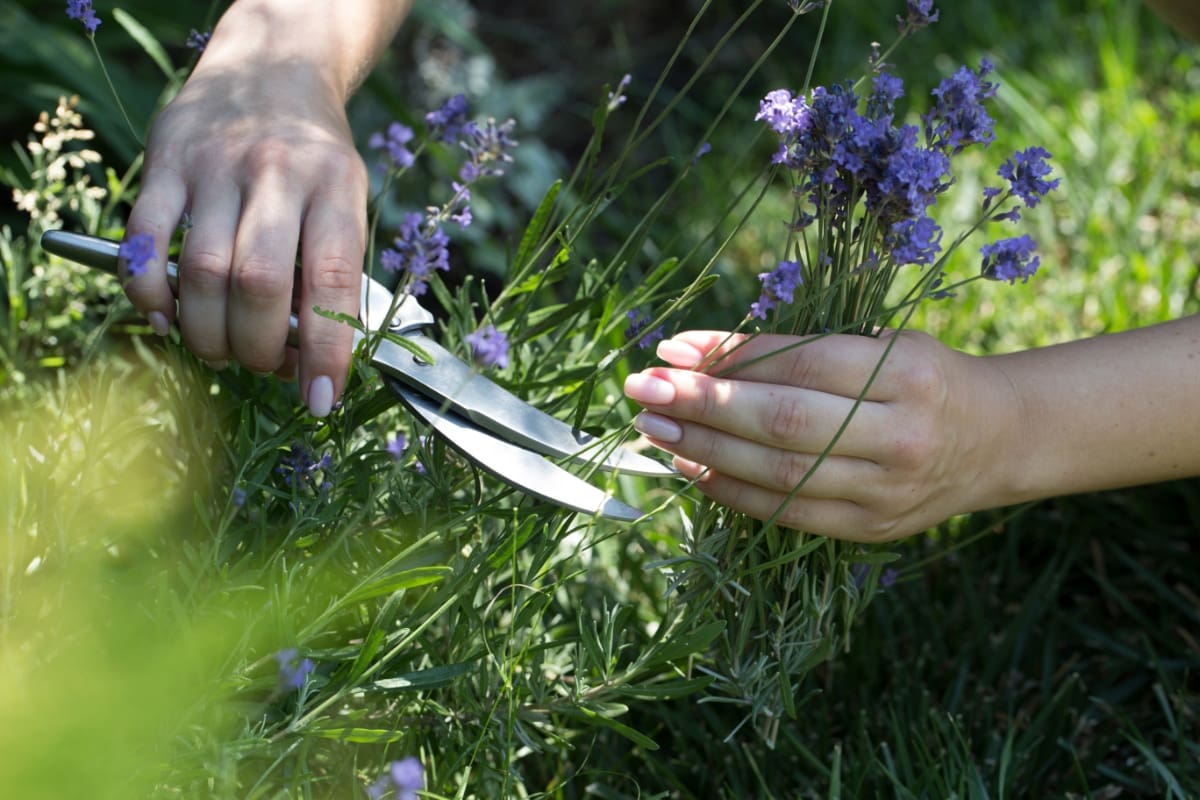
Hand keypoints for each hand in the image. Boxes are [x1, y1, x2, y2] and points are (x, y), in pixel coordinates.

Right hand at [123, 51, 367, 416]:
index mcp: (335, 188)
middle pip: (258, 283)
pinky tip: (164, 319)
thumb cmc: (316, 158)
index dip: (327, 350)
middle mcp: (277, 174)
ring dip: (206, 333)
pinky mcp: (165, 163)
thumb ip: (332, 271)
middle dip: (258, 348)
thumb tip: (309, 362)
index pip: (334, 280)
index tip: (321, 401)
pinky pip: (145, 241)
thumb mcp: (347, 202)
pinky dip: (148, 293)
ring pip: (201, 271)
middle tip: (259, 365)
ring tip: (218, 349)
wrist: (271, 69)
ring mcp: (216, 166)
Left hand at [623, 329, 1018, 541]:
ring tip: (654, 428)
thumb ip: (796, 348)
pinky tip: (690, 467)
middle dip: (703, 404)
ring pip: (779, 473)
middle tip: (642, 389)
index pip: (801, 363)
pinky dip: (731, 491)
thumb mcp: (878, 344)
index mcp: (907, 374)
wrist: (994, 441)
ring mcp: (887, 491)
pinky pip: (787, 513)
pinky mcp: (871, 529)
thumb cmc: (921, 378)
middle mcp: (901, 435)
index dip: (730, 357)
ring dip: (704, 450)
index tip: (670, 349)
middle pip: (783, 422)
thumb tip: (692, 352)